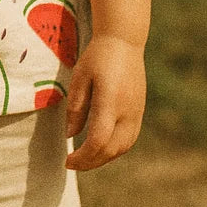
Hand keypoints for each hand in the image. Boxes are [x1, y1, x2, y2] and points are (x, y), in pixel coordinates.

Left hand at [64, 34, 145, 170]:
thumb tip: (71, 135)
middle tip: (72, 164)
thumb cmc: (97, 57)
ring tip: (85, 159)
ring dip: (103, 158)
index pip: (98, 140)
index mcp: (110, 101)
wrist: (124, 42)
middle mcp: (127, 111)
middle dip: (91, 162)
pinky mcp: (139, 112)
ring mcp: (136, 112)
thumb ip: (76, 108)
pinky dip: (114, 150)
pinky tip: (100, 149)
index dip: (83, 156)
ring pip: (123, 147)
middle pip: (111, 149)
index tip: (67, 160)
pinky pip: (129, 139)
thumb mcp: (80, 78)